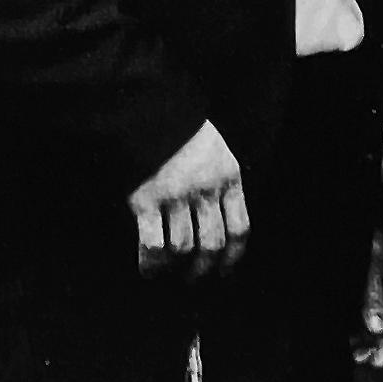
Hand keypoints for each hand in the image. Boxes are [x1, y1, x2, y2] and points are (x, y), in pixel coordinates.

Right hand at [126, 120, 248, 276]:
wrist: (142, 102)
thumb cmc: (174, 123)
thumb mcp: (211, 145)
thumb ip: (217, 177)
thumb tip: (214, 216)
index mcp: (228, 175)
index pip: (240, 228)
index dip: (233, 256)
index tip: (225, 270)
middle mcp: (206, 189)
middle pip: (213, 244)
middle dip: (204, 268)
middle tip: (194, 279)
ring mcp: (176, 195)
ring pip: (184, 247)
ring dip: (176, 267)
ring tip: (168, 274)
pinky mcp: (147, 199)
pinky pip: (154, 244)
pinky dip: (151, 263)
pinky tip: (148, 269)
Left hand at [355, 235, 382, 367]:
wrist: (346, 216)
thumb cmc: (366, 234)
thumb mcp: (371, 263)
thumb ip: (373, 294)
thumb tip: (375, 327)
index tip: (377, 359)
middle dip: (377, 344)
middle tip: (359, 358)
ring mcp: (381, 289)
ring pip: (377, 322)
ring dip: (365, 338)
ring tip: (351, 352)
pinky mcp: (364, 289)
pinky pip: (365, 312)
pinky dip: (357, 326)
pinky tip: (347, 336)